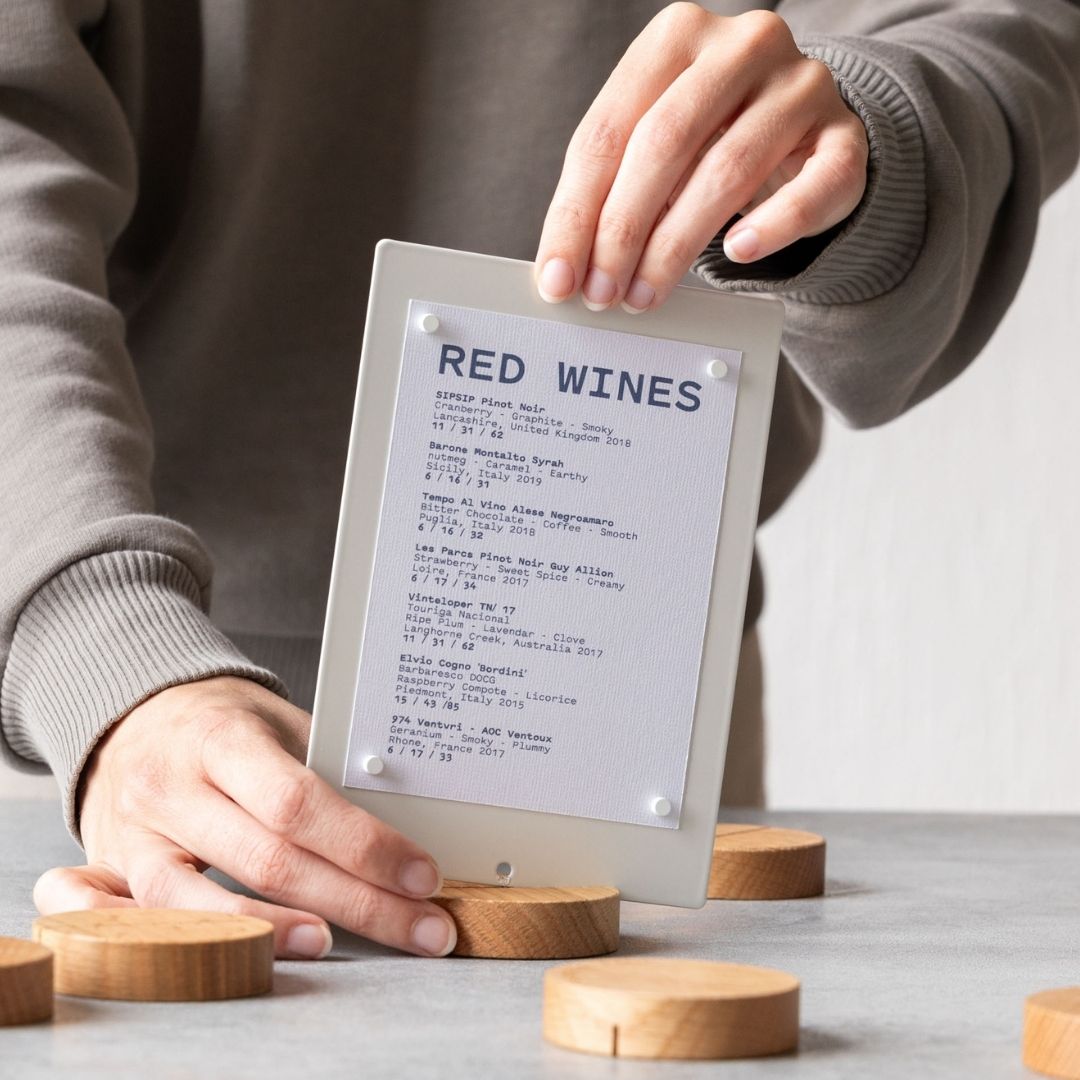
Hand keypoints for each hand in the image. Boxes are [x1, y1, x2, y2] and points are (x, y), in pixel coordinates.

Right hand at [33, 676, 456, 958]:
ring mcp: (137, 836)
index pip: (297, 802)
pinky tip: (258, 954)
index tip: (421, 874)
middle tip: (421, 926)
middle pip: (269, 860)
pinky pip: (154, 922)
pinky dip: (210, 940)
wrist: (134, 718)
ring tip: (338, 946)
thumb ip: (325, 767)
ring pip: (204, 903)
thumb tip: (404, 819)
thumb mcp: (276, 721)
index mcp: (222, 738)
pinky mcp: (117, 872)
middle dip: (357, 902)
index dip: (362, 845)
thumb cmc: (223, 721)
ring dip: (279, 932)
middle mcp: (172, 788)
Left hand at [534, 3, 867, 311]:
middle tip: (602, 292)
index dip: (577, 211)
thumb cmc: (711, 140)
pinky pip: (815, 185)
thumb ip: (610, 189)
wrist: (805, 129)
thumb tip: (564, 267)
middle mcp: (742, 46)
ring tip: (645, 293)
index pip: (609, 130)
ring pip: (728, 170)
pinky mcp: (844, 135)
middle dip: (622, 230)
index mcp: (677, 35)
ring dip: (677, 244)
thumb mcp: (654, 146)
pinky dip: (773, 225)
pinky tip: (738, 254)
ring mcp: (801, 86)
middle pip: (665, 143)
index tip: (557, 276)